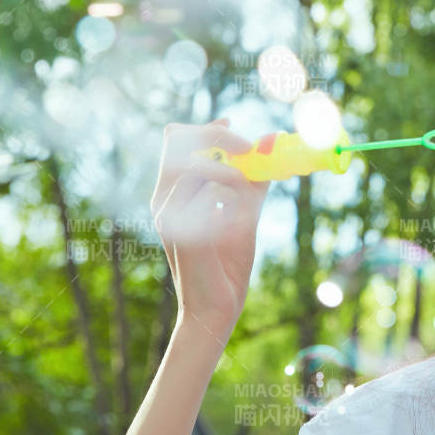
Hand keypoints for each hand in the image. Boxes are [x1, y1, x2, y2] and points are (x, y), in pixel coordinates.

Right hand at [150, 118, 270, 339]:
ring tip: (251, 192)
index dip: (203, 129)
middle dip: (220, 140)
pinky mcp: (183, 232)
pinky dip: (233, 199)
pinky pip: (209, 195)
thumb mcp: (243, 216)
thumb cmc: (226, 265)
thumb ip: (253, 184)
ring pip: (196, 167)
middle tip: (251, 151)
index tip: (229, 124)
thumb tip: (270, 147)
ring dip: (232, 172)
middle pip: (180, 144)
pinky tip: (242, 220)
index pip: (175, 142)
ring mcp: (170, 216)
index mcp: (172, 195)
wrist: (217, 310)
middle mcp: (163, 202)